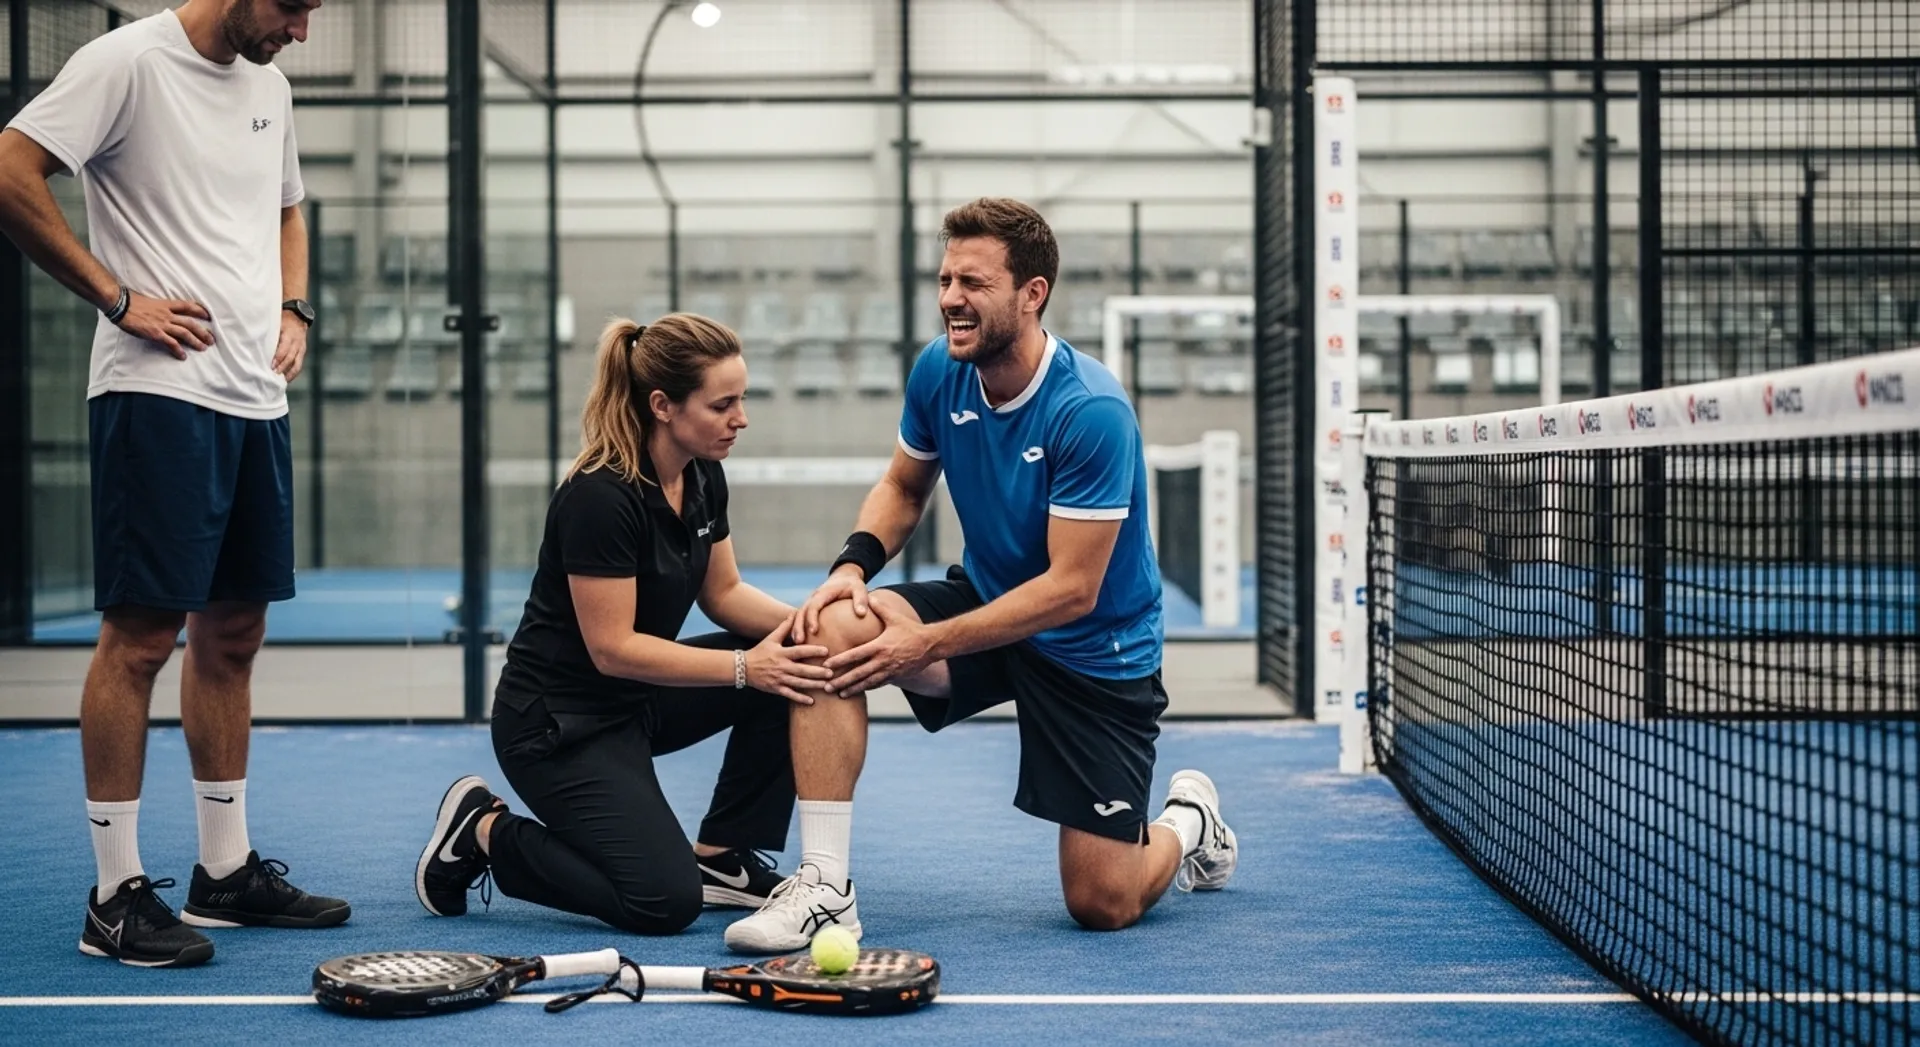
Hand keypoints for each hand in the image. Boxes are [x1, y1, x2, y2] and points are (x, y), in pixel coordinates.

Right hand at [116, 292, 212, 359]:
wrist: (120, 304)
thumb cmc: (131, 302)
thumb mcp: (150, 301)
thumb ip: (159, 307)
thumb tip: (161, 311)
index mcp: (166, 304)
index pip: (188, 306)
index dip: (199, 310)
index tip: (208, 315)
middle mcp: (167, 314)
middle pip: (190, 323)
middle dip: (203, 331)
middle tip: (211, 339)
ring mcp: (162, 324)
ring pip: (185, 333)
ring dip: (195, 341)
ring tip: (203, 348)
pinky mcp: (155, 333)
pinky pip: (171, 343)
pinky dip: (178, 350)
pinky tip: (183, 356)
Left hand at [272, 311, 308, 382]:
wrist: (298, 317)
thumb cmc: (282, 320)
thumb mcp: (275, 323)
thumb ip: (269, 334)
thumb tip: (255, 344)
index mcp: (289, 334)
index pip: (285, 348)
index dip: (278, 358)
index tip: (271, 365)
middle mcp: (297, 342)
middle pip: (291, 357)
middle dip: (283, 367)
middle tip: (274, 374)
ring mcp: (301, 348)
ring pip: (297, 363)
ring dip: (290, 373)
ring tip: (282, 381)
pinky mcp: (302, 352)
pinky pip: (299, 364)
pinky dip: (294, 372)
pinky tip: (287, 379)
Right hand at [745, 614, 832, 703]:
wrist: (743, 668)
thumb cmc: (760, 651)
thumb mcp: (771, 638)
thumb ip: (784, 627)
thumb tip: (794, 613)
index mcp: (782, 653)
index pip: (799, 651)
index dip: (813, 651)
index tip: (826, 651)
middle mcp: (781, 666)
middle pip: (802, 670)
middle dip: (817, 672)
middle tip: (831, 672)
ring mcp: (779, 679)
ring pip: (799, 683)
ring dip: (813, 685)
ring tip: (827, 685)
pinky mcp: (776, 689)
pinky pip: (790, 694)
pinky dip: (800, 698)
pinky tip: (811, 701)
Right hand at [791, 564, 869, 643]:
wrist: (845, 579)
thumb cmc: (853, 585)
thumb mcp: (860, 589)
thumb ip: (861, 600)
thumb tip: (861, 614)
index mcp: (824, 592)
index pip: (814, 605)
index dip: (812, 618)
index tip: (814, 631)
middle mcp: (814, 597)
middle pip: (801, 611)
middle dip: (799, 626)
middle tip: (800, 641)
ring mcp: (811, 603)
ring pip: (799, 615)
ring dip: (796, 628)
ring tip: (797, 643)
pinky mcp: (811, 608)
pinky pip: (801, 618)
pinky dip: (798, 627)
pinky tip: (801, 642)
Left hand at [822, 599, 936, 696]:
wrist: (931, 645)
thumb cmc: (911, 630)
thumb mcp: (895, 618)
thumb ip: (880, 608)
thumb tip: (869, 597)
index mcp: (879, 646)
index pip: (855, 655)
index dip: (840, 661)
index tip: (827, 665)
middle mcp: (883, 660)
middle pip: (858, 673)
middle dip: (842, 681)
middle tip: (827, 687)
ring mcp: (890, 670)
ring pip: (867, 683)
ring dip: (853, 689)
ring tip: (840, 694)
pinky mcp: (896, 676)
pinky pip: (879, 684)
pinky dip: (868, 688)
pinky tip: (858, 691)